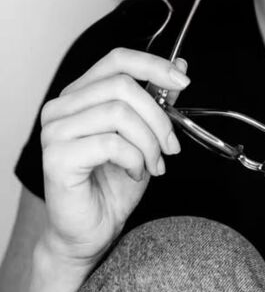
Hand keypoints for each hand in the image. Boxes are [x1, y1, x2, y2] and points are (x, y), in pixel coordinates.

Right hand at [39, 48, 189, 267]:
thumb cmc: (113, 185)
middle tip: (171, 147)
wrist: (91, 232)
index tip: (183, 83)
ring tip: (153, 165)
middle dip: (158, 117)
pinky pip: (111, 144)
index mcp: (80, 95)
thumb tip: (180, 66)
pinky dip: (134, 160)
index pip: (117, 59)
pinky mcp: (57, 158)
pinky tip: (134, 174)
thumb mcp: (145, 136)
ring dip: (148, 143)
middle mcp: (61, 107)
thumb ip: (157, 100)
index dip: (153, 65)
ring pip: (119, 113)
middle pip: (122, 85)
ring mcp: (55, 131)